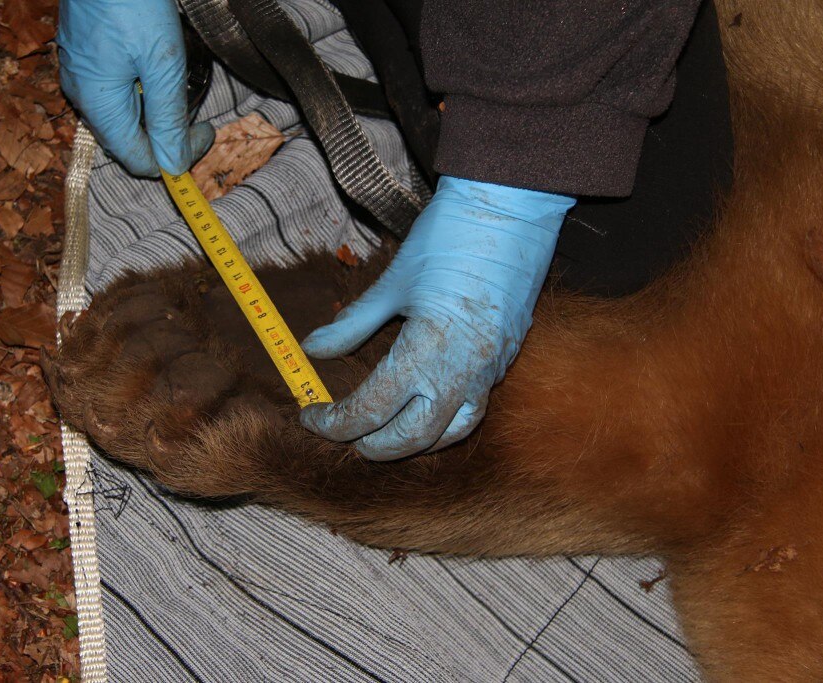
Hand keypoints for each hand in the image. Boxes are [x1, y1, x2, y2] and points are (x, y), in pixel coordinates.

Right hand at [57, 0, 213, 175]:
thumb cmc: (133, 2)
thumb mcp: (162, 64)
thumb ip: (167, 118)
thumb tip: (173, 166)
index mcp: (98, 104)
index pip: (139, 159)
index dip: (175, 157)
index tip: (205, 133)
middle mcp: (83, 95)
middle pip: (128, 140)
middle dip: (166, 135)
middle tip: (198, 116)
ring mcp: (80, 74)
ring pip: (123, 116)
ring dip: (154, 114)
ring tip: (177, 85)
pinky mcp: (85, 55)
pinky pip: (114, 91)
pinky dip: (140, 91)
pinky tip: (155, 68)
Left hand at [300, 175, 574, 459]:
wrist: (512, 209)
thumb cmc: (449, 237)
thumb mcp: (393, 281)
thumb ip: (353, 324)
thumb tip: (313, 349)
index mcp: (427, 350)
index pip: (372, 409)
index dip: (335, 422)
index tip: (310, 417)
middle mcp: (462, 371)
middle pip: (411, 437)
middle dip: (371, 445)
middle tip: (343, 435)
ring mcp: (490, 369)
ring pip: (449, 433)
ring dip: (411, 444)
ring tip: (381, 436)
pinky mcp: (506, 359)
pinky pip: (474, 410)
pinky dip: (444, 424)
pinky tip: (424, 412)